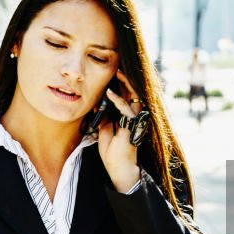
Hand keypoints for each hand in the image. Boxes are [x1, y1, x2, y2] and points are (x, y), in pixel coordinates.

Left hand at [97, 70, 142, 192]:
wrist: (118, 167)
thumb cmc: (112, 152)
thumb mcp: (104, 130)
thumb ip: (104, 117)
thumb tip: (99, 105)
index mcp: (127, 116)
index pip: (126, 95)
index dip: (121, 84)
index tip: (112, 73)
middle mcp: (133, 116)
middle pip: (132, 92)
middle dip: (125, 79)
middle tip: (117, 66)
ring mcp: (134, 120)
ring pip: (134, 96)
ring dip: (125, 84)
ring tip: (117, 73)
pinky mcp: (132, 125)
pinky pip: (126, 109)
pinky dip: (117, 100)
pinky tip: (109, 93)